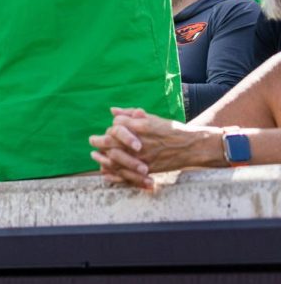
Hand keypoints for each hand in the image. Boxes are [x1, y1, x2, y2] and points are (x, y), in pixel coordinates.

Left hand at [88, 106, 220, 189]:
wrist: (191, 147)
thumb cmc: (171, 130)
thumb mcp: (152, 118)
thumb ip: (131, 114)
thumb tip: (112, 110)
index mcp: (142, 126)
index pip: (117, 125)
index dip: (112, 127)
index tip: (111, 129)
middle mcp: (140, 141)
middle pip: (111, 140)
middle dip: (99, 141)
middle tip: (93, 141)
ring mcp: (143, 156)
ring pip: (115, 158)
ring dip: (103, 157)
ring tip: (96, 155)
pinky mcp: (147, 168)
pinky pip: (125, 173)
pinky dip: (113, 172)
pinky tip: (106, 171)